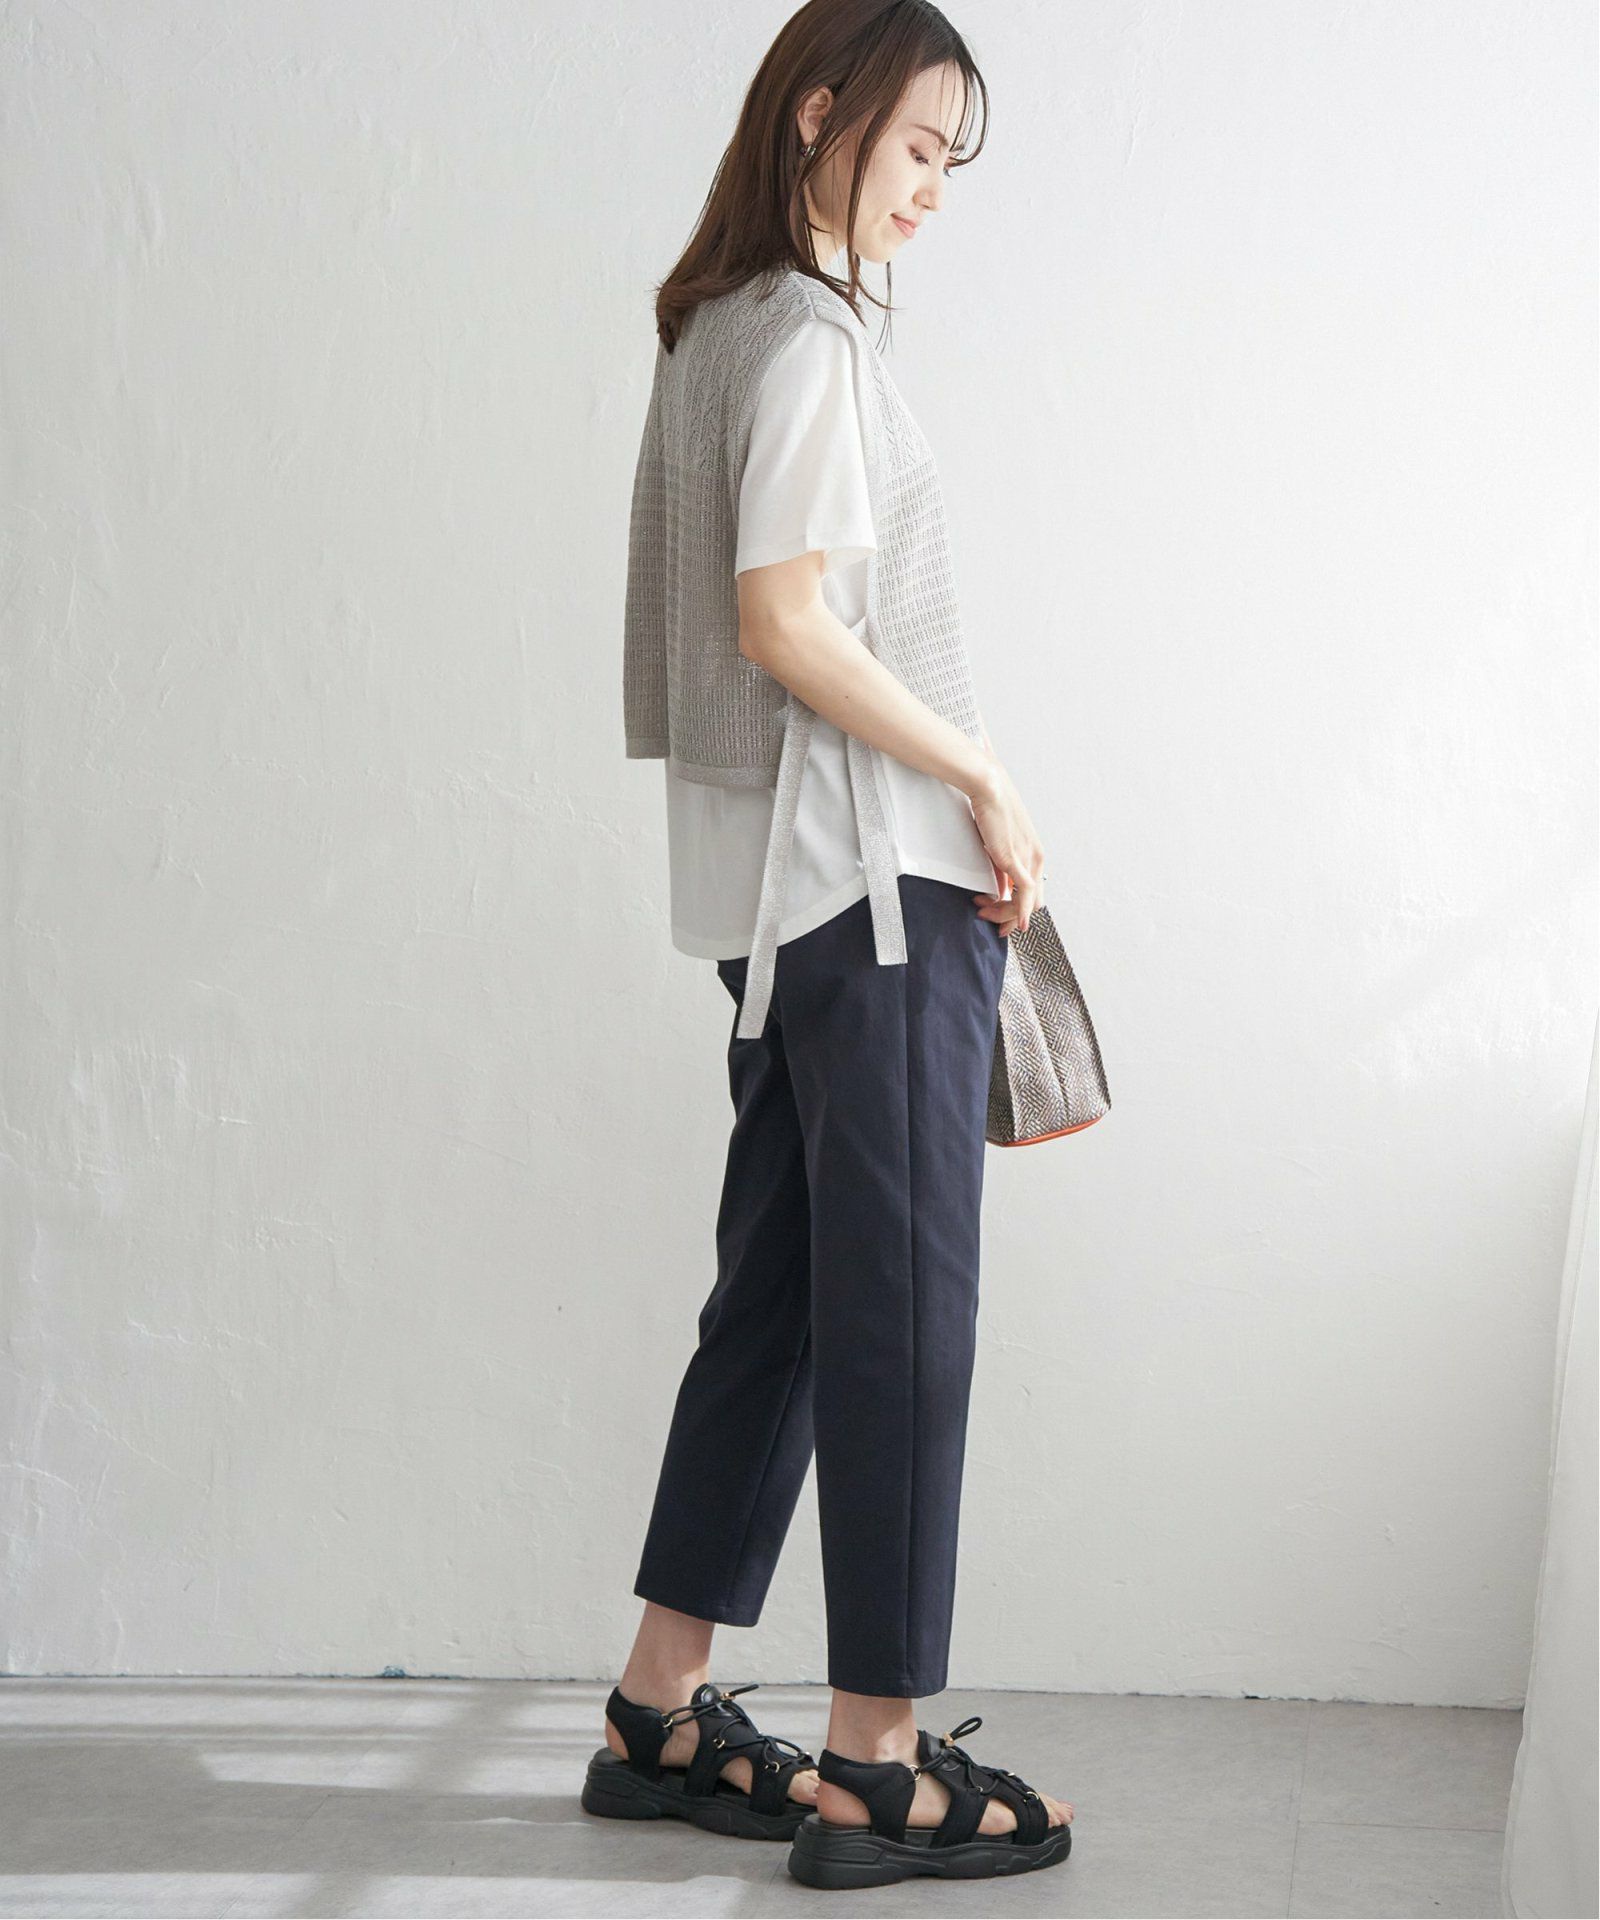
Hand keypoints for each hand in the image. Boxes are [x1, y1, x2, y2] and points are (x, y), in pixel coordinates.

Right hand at [967, 758, 1044, 936]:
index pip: (1032, 893)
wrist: (989, 787)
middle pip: (1032, 903)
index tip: (994, 910)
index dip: (1015, 909)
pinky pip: (1025, 893)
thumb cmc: (991, 809)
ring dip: (1006, 915)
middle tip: (988, 916)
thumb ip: (1002, 868)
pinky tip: (1012, 924)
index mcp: (1035, 854)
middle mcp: (1036, 858)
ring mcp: (1029, 859)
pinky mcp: (1016, 858)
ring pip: (1026, 902)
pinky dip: (1019, 912)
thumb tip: (1000, 889)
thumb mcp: (999, 843)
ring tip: (984, 911)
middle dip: (1010, 916)